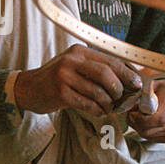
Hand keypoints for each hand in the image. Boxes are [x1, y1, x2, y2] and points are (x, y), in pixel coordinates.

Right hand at [13, 44, 142, 116]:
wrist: (29, 89)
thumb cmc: (56, 79)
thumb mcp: (74, 66)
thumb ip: (95, 69)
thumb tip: (126, 79)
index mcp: (79, 51)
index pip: (109, 60)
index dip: (126, 73)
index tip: (136, 84)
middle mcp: (71, 60)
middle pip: (105, 74)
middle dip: (118, 89)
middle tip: (122, 98)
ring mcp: (64, 76)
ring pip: (97, 91)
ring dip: (108, 103)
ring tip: (109, 108)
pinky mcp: (60, 92)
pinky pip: (87, 103)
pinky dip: (97, 110)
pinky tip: (99, 112)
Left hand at [127, 79, 164, 143]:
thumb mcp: (156, 84)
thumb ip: (143, 90)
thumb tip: (130, 94)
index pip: (156, 119)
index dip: (139, 118)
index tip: (133, 111)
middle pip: (148, 130)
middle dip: (135, 122)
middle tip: (132, 113)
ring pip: (148, 136)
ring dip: (139, 127)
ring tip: (140, 116)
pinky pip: (153, 139)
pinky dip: (147, 132)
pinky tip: (148, 122)